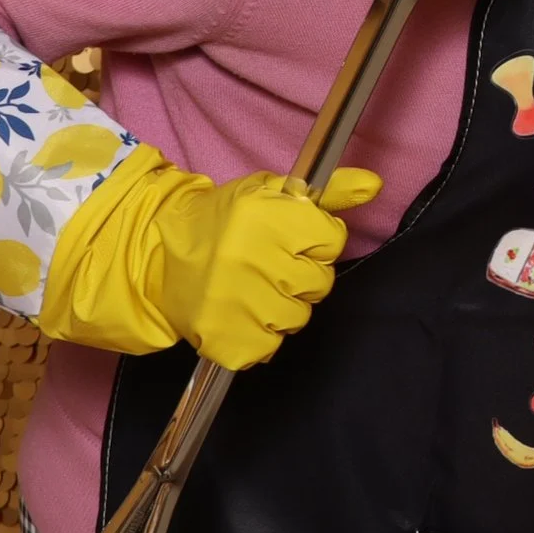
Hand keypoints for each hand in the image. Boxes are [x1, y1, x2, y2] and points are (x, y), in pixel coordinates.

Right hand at [40, 152, 382, 371]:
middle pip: (319, 282)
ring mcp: (234, 301)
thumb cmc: (225, 221)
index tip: (294, 240)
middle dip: (303, 276)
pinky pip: (269, 347)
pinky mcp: (222, 337)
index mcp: (266, 215)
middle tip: (271, 266)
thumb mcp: (273, 192)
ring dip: (283, 308)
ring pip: (298, 318)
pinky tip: (241, 315)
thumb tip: (375, 185)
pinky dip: (260, 337)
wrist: (158, 256)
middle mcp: (250, 257)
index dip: (317, 242)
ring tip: (254, 290)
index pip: (332, 240)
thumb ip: (329, 191)